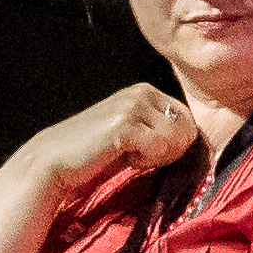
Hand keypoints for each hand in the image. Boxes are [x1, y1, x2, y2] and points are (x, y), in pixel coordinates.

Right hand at [5, 84, 198, 195]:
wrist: (56, 158)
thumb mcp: (136, 133)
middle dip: (167, 151)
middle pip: (187, 131)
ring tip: (125, 153)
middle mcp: (142, 92)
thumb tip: (196, 138)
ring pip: (175, 141)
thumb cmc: (98, 151)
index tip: (144, 148)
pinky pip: (159, 149)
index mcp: (147, 91)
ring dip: (153, 157)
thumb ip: (163, 130)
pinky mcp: (124, 124)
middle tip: (135, 153)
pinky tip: (121, 155)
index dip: (173, 145)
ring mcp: (133, 106)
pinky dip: (144, 161)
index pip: (189, 121)